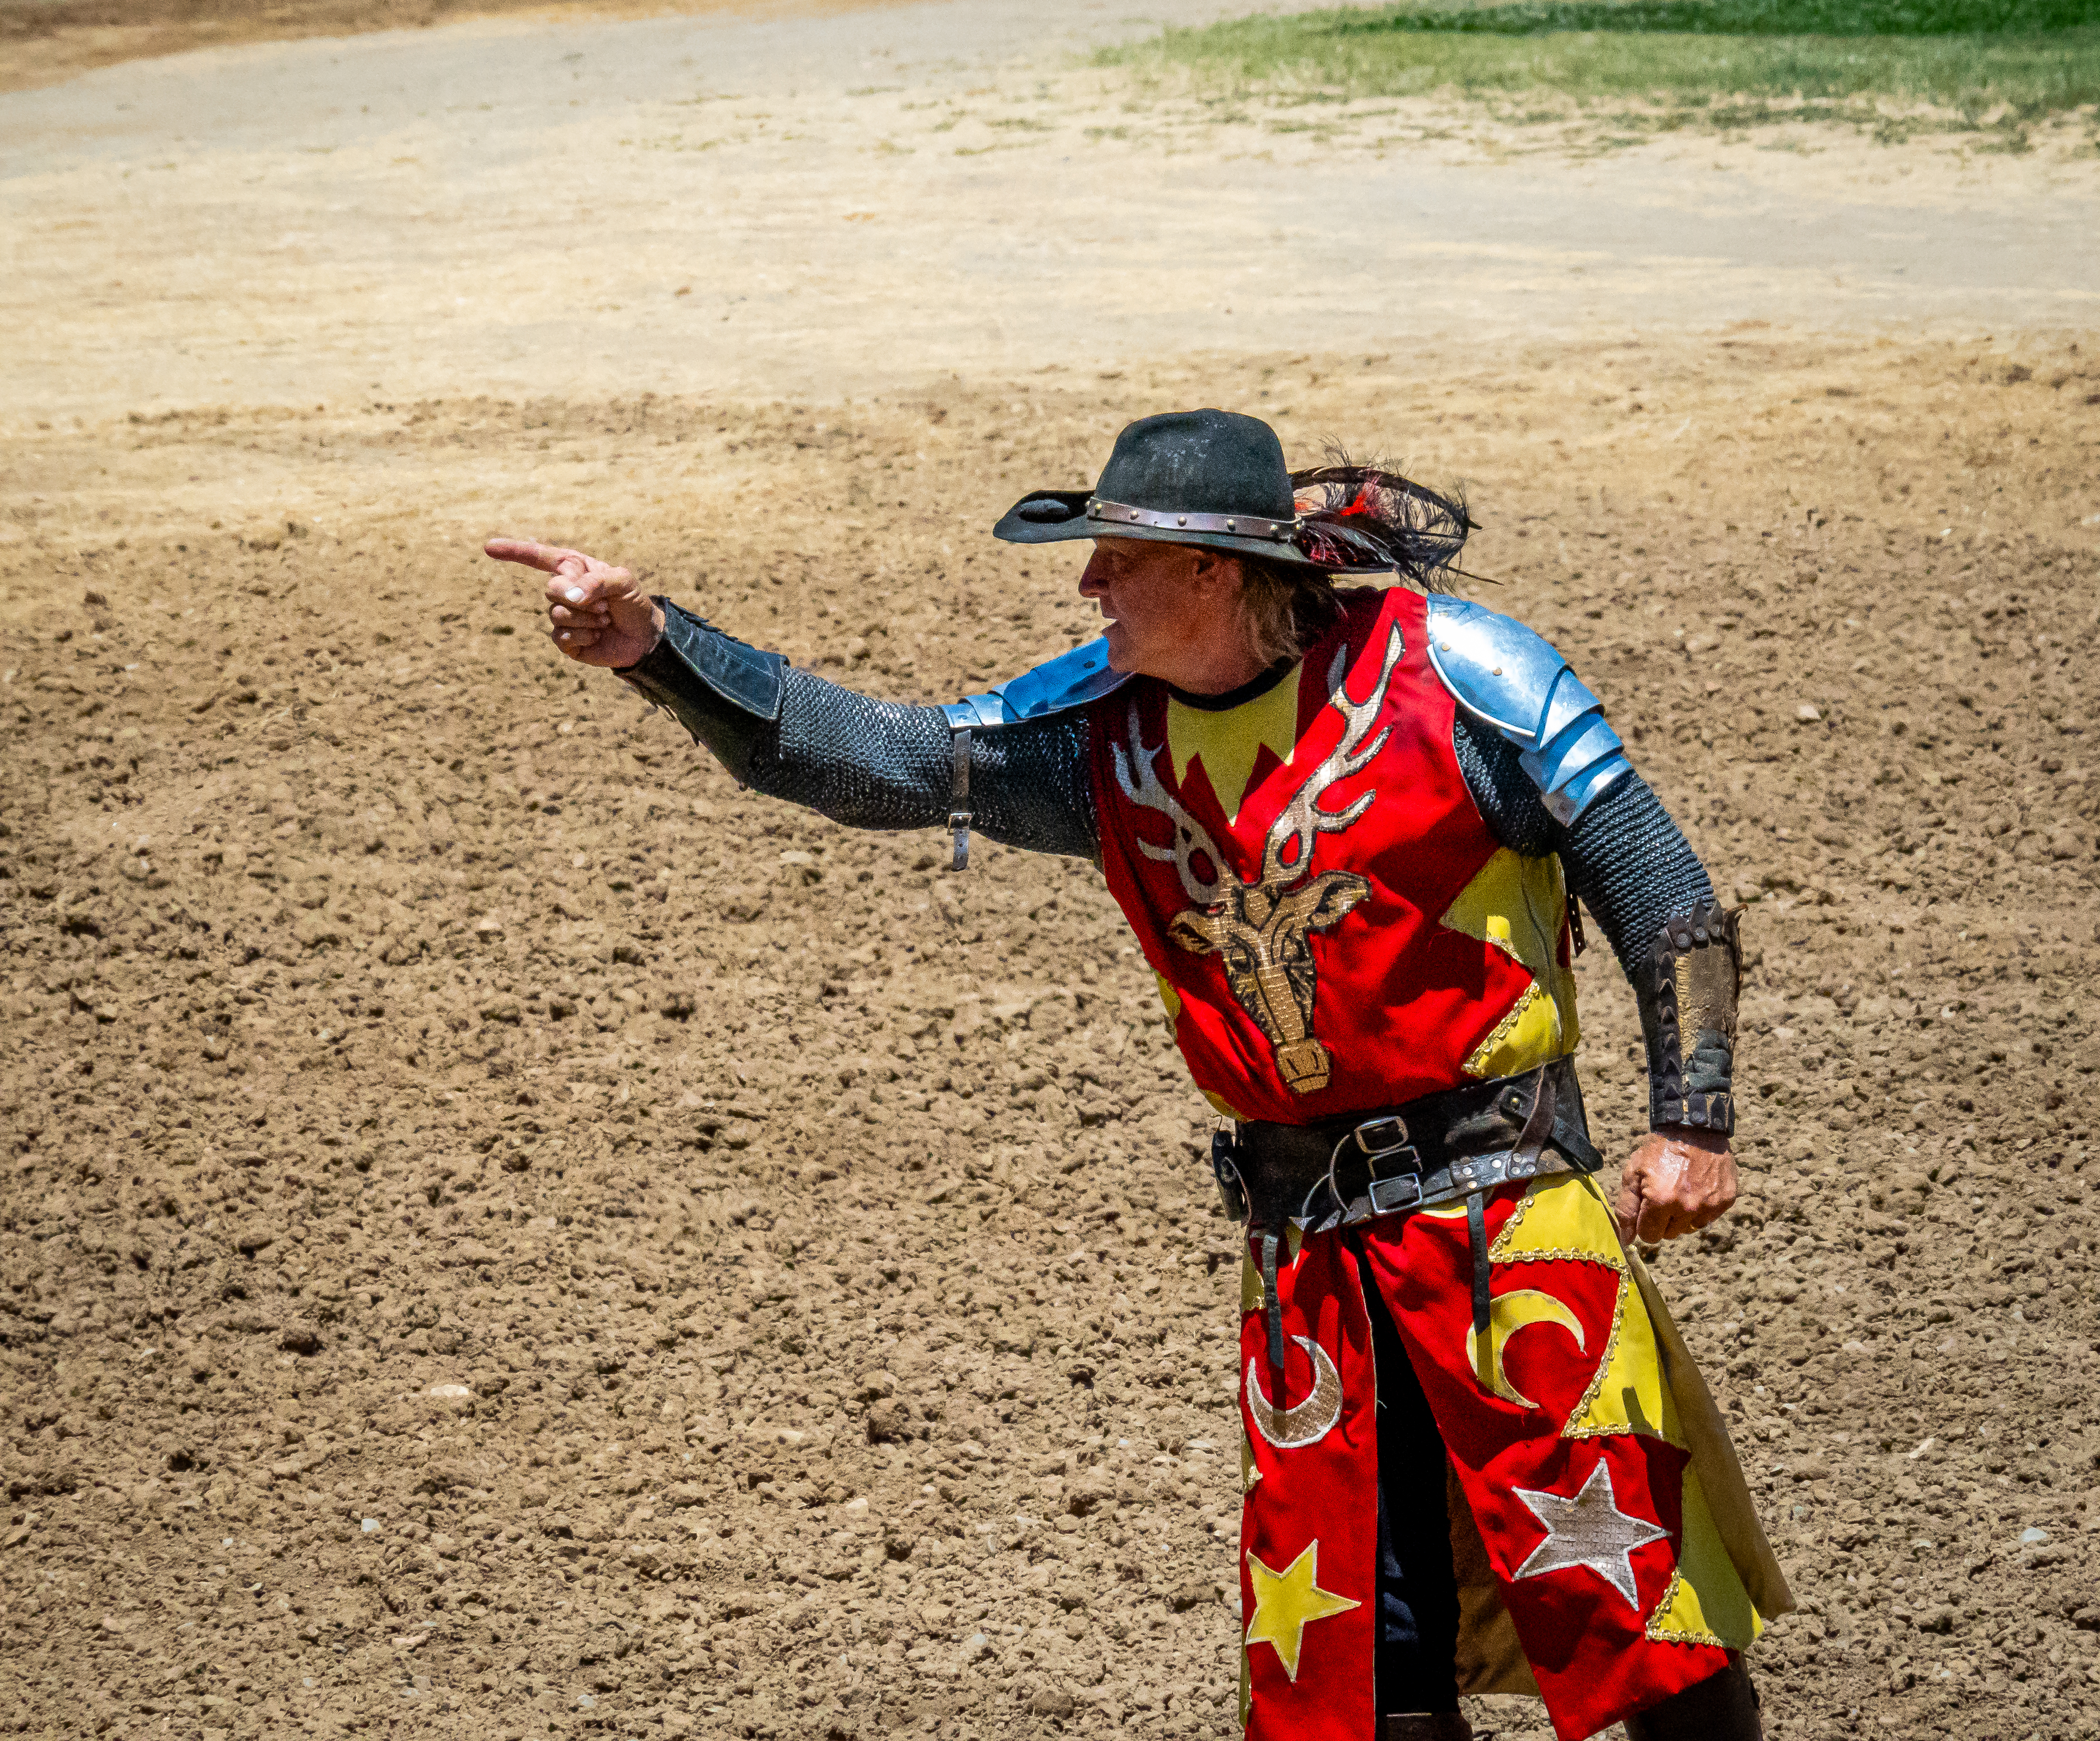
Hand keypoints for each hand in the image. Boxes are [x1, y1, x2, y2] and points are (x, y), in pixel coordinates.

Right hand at [484, 538, 664, 668]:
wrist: (645, 637)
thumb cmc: (633, 603)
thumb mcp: (624, 582)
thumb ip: (597, 581)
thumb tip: (567, 596)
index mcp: (574, 569)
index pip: (539, 556)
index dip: (514, 551)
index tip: (488, 547)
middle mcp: (563, 590)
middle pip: (551, 590)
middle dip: (580, 598)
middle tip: (604, 605)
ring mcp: (561, 616)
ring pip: (557, 614)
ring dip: (587, 618)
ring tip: (604, 619)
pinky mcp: (565, 640)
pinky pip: (561, 636)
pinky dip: (584, 635)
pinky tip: (597, 635)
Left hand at [1613, 1126, 1737, 1246]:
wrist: (1693, 1128)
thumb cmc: (1659, 1150)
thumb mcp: (1633, 1173)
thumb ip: (1626, 1209)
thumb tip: (1626, 1240)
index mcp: (1660, 1201)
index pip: (1649, 1236)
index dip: (1645, 1224)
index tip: (1647, 1208)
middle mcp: (1687, 1208)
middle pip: (1670, 1234)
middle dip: (1663, 1220)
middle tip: (1664, 1195)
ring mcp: (1709, 1205)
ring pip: (1689, 1228)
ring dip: (1682, 1216)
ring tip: (1681, 1189)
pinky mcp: (1725, 1200)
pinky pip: (1708, 1218)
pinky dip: (1701, 1208)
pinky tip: (1696, 1188)